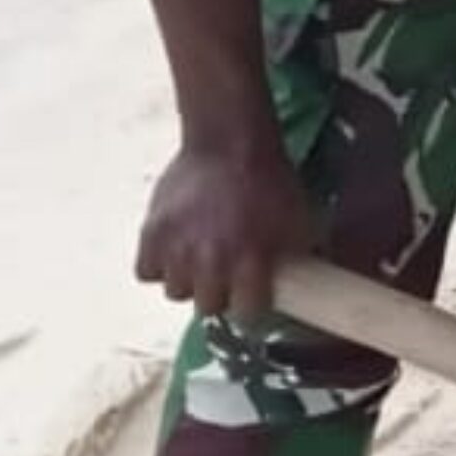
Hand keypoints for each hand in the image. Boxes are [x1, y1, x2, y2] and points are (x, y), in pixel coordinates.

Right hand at [135, 135, 309, 321]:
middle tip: (224, 278)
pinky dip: (158, 266)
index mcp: (250, 261)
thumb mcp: (299, 221)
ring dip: (188, 281)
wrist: (229, 142)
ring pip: (175, 292)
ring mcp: (176, 249)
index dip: (253, 305)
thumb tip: (309, 285)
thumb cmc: (269, 180)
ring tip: (197, 261)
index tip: (253, 296)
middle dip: (219, 295)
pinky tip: (173, 252)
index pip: (248, 313)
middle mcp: (210, 261)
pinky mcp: (150, 234)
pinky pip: (146, 271)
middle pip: (208, 308)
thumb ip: (297, 259)